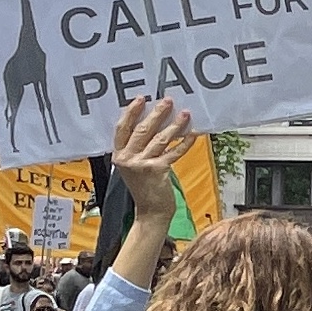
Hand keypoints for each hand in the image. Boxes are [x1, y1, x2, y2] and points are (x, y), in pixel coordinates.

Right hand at [109, 98, 195, 223]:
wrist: (151, 211)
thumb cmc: (145, 187)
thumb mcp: (133, 166)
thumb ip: (136, 149)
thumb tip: (153, 125)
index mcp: (118, 155)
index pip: (122, 128)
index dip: (131, 112)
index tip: (141, 98)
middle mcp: (127, 158)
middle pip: (142, 130)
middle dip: (157, 114)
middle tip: (168, 101)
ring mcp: (142, 164)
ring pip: (160, 139)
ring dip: (175, 125)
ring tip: (185, 113)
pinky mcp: (158, 171)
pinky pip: (174, 152)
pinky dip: (185, 142)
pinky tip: (193, 134)